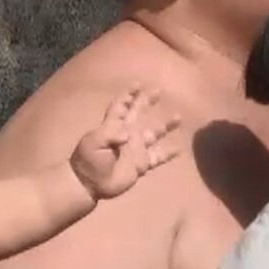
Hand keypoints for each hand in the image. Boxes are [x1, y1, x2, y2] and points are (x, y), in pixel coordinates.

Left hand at [71, 85, 180, 199]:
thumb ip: (110, 135)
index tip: (137, 84)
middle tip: (158, 90)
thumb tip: (128, 133)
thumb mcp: (93, 144)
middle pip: (138, 114)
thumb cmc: (89, 161)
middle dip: (146, 102)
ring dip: (164, 125)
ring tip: (178, 116)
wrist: (91, 183)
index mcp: (112, 127)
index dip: (128, 95)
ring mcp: (135, 149)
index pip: (121, 107)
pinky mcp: (141, 164)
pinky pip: (158, 157)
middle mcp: (126, 135)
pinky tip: (179, 148)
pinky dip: (168, 153)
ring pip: (153, 134)